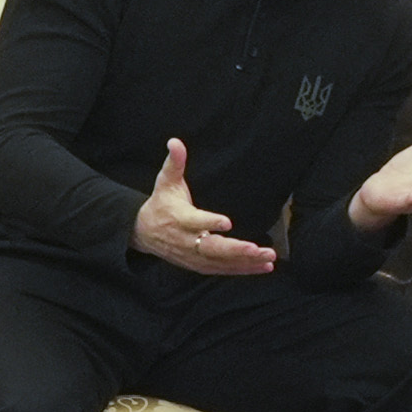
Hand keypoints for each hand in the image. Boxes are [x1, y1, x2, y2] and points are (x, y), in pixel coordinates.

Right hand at [132, 139, 276, 276]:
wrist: (144, 232)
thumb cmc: (161, 203)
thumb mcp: (165, 181)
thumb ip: (174, 163)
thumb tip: (175, 141)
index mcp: (179, 218)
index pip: (195, 222)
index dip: (210, 223)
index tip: (227, 223)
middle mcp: (187, 240)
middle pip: (212, 249)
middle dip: (236, 250)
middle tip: (257, 249)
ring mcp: (193, 256)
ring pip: (221, 262)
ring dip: (246, 262)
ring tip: (268, 259)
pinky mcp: (199, 265)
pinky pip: (223, 270)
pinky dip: (244, 269)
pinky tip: (264, 267)